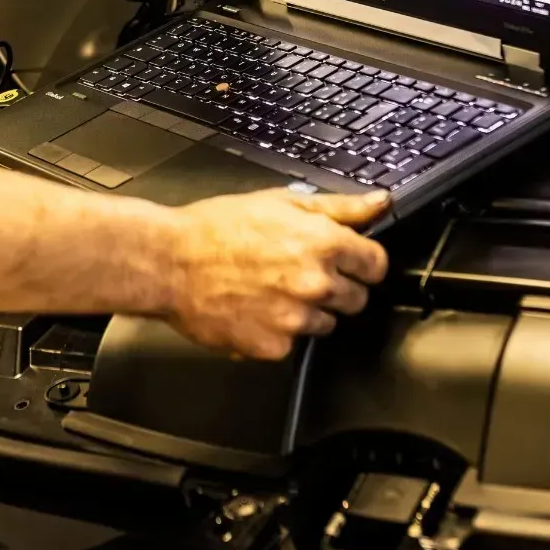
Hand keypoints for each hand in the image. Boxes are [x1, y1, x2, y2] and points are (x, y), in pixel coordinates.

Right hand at [163, 188, 391, 359]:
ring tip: (272, 290)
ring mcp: (295, 320)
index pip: (376, 264)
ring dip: (309, 311)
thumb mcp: (280, 202)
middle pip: (357, 298)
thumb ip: (339, 207)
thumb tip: (381, 203)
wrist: (169, 263)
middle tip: (301, 273)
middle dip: (337, 287)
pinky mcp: (273, 347)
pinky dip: (279, 331)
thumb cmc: (216, 228)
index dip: (362, 261)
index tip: (350, 260)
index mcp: (322, 243)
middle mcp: (315, 284)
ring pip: (327, 324)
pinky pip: (293, 344)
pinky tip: (256, 310)